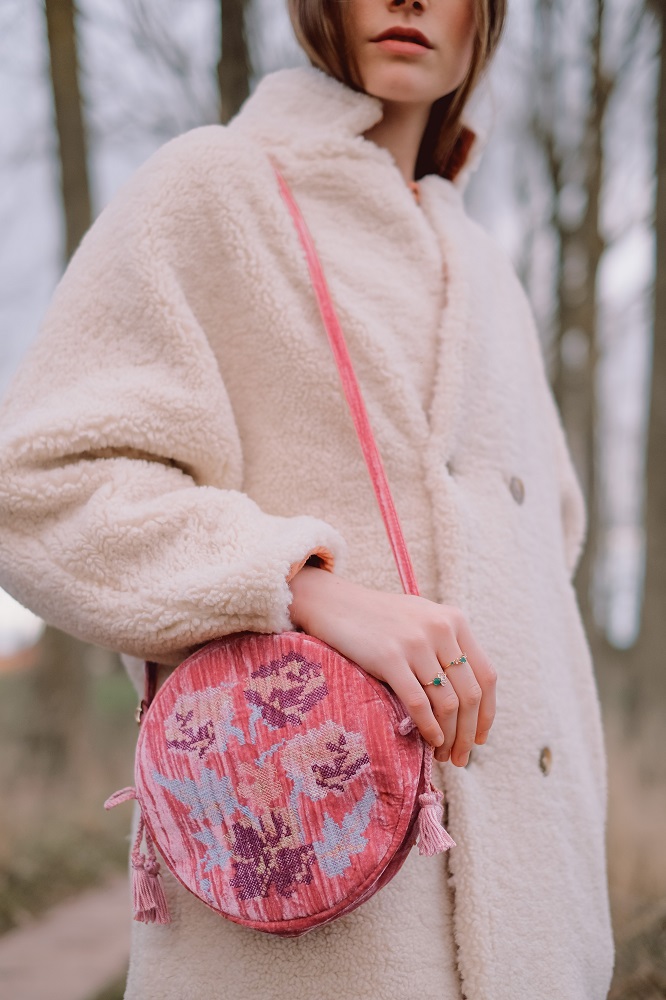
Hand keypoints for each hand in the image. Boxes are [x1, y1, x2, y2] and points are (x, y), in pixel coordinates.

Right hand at [288, 566, 495, 765]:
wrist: (335, 603)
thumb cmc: (379, 618)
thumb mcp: (422, 620)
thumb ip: (447, 647)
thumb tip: (467, 700)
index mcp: (455, 620)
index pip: (486, 675)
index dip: (486, 713)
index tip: (479, 738)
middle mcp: (440, 629)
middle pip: (470, 694)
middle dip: (468, 733)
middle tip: (461, 757)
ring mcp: (415, 643)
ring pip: (448, 703)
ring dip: (449, 737)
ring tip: (443, 754)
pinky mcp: (389, 658)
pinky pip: (419, 703)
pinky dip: (429, 728)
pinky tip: (429, 741)